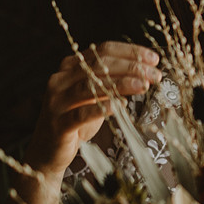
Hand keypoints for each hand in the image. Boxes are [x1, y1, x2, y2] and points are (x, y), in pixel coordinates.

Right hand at [25, 42, 160, 182]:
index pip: (102, 50)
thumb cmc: (76, 122)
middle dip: (131, 66)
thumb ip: (110, 82)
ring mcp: (57, 101)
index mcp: (69, 67)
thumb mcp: (94, 97)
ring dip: (122, 83)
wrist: (49, 152)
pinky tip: (122, 105)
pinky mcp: (58, 124)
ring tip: (145, 85)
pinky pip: (82, 113)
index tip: (154, 59)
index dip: (130, 52)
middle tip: (155, 73)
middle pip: (99, 64)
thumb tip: (144, 70)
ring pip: (91, 85)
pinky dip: (103, 108)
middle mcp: (60, 79)